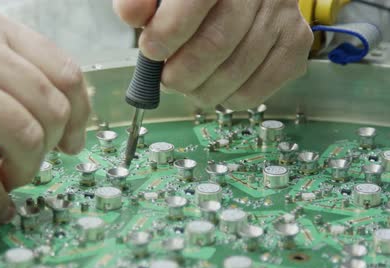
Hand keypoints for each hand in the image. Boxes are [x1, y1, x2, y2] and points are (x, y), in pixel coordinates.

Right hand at [0, 8, 90, 221]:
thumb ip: (14, 76)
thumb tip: (66, 118)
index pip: (65, 72)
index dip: (80, 114)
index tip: (74, 139)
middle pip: (54, 109)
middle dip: (53, 149)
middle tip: (35, 164)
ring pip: (30, 139)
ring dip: (26, 172)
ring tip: (8, 178)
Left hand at [113, 0, 312, 109]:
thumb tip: (131, 14)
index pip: (194, 2)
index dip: (168, 32)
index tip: (151, 50)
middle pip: (216, 43)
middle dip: (180, 71)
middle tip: (166, 77)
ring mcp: (282, 15)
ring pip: (236, 71)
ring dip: (199, 90)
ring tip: (186, 83)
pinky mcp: (295, 42)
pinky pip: (257, 89)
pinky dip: (227, 98)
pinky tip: (215, 85)